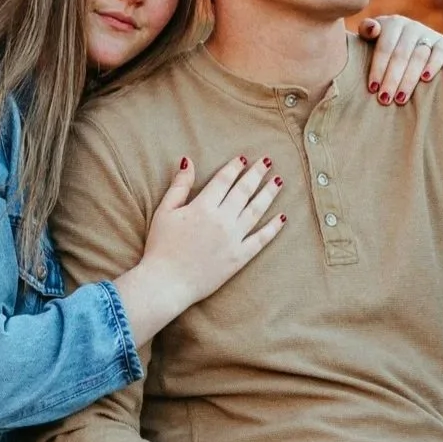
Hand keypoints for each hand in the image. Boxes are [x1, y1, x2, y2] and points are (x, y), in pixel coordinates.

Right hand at [112, 155, 284, 342]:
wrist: (166, 283)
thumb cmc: (160, 247)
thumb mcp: (164, 211)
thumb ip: (179, 186)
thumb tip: (188, 161)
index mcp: (203, 207)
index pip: (223, 180)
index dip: (234, 167)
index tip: (242, 158)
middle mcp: (222, 220)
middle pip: (243, 191)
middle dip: (256, 174)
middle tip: (266, 161)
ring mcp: (233, 239)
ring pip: (256, 211)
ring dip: (268, 194)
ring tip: (278, 181)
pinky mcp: (239, 258)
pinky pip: (261, 239)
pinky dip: (273, 228)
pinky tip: (282, 217)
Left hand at [356, 13, 442, 106]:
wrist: (409, 42)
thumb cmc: (384, 44)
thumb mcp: (372, 35)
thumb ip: (367, 30)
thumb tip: (373, 29)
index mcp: (393, 23)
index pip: (385, 48)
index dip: (378, 68)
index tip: (373, 88)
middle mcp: (412, 26)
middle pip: (401, 55)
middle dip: (392, 79)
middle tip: (385, 99)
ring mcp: (428, 33)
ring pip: (419, 57)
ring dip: (409, 79)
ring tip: (400, 98)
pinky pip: (440, 53)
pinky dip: (434, 65)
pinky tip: (425, 79)